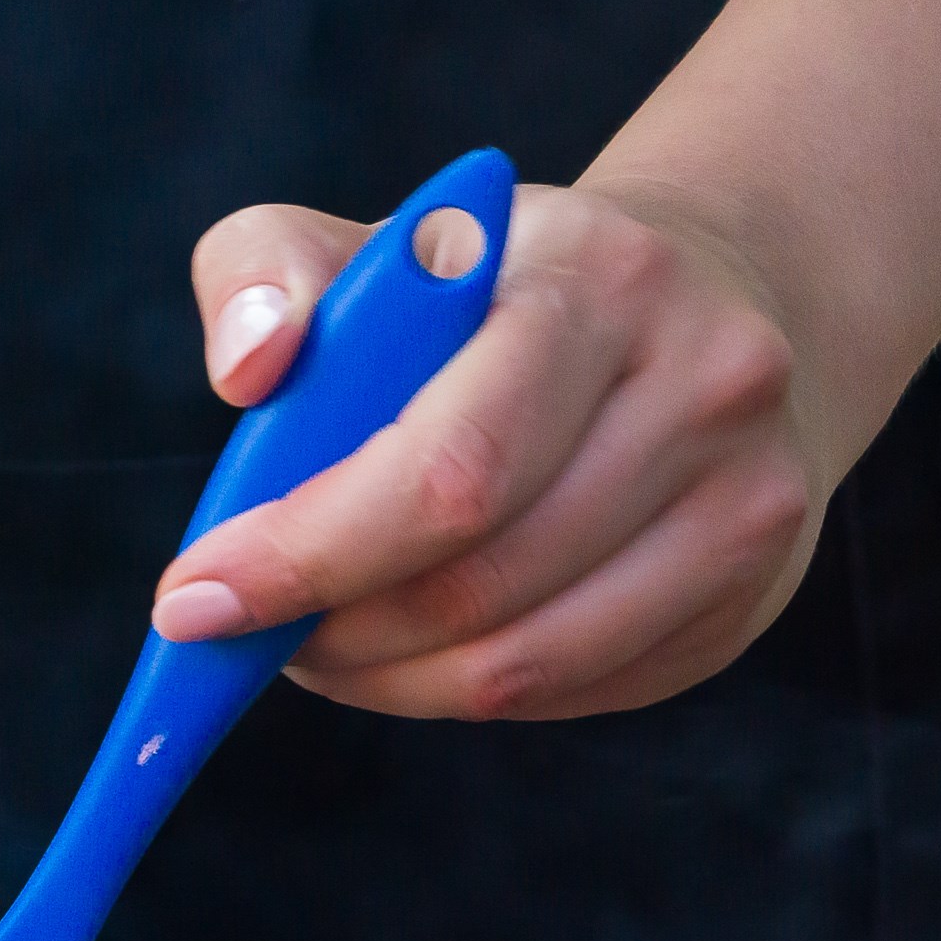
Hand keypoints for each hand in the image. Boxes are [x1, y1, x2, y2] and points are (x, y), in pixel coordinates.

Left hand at [149, 182, 826, 721]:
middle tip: (243, 631)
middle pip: (477, 583)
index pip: (448, 467)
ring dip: (379, 679)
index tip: (194, 598)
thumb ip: (265, 272)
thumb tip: (248, 365)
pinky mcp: (746, 598)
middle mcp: (704, 385)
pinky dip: (454, 692)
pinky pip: (566, 693)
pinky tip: (411, 645)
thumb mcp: (374, 247)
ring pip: (518, 664)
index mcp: (597, 282)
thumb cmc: (488, 293)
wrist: (697, 310)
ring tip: (314, 641)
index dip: (307, 555)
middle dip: (327, 629)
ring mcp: (744, 500)